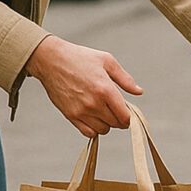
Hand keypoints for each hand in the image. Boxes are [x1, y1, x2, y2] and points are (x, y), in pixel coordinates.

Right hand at [25, 35, 142, 137]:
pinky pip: (88, 132)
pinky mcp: (70, 115)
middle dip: (119, 119)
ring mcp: (81, 111)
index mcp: (105, 89)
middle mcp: (94, 103)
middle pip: (115, 124)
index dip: (129, 116)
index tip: (127, 111)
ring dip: (107, 124)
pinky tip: (93, 117)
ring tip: (103, 111)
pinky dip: (94, 128)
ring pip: (103, 130)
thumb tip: (139, 92)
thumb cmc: (80, 58)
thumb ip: (125, 79)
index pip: (125, 116)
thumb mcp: (107, 61)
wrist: (51, 60)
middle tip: (114, 108)